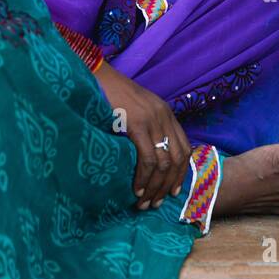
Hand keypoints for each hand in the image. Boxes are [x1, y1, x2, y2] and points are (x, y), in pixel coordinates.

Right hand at [93, 61, 191, 208]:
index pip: (184, 148)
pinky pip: (147, 159)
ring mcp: (153, 120)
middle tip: (156, 204)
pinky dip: (144, 178)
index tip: (171, 192)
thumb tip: (146, 158)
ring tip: (144, 203)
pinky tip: (137, 190)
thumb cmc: (108, 94)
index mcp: (166, 113)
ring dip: (155, 187)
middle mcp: (164, 116)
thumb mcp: (135, 110)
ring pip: (164, 163)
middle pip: (178, 159)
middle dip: (168, 185)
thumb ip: (145, 128)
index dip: (180, 173)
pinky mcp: (138, 125)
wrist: (94, 74)